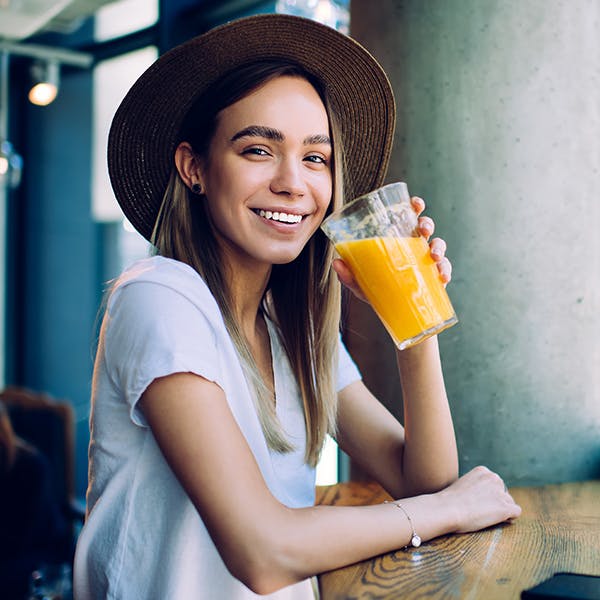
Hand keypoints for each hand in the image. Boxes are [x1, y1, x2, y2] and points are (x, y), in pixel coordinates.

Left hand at [332, 196, 452, 298]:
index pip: (407, 217)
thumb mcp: (361, 283)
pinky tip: (443, 278)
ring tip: (434, 257)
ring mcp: (426, 261)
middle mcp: (414, 246)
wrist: (391, 314)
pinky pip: (444, 270)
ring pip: (438, 245)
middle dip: (427, 224)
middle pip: (425, 227)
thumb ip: (349, 275)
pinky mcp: (434, 278)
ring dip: (439, 247)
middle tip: (423, 230)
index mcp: (398, 239)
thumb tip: (337, 263)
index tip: (416, 204)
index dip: (415, 206)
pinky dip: (445, 271)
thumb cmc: (376, 291)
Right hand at [438, 466, 521, 533]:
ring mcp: (500, 492)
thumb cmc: (449, 501)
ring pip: (509, 502)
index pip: (494, 483)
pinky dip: (509, 518)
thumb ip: (475, 485)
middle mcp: (494, 478)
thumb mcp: (462, 484)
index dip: (488, 494)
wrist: (447, 509)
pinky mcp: (505, 507)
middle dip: (496, 501)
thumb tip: (482, 496)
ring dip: (501, 509)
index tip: (478, 502)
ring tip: (486, 516)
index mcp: (483, 470)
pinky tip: (497, 520)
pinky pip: (516, 512)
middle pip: (503, 491)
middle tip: (481, 510)